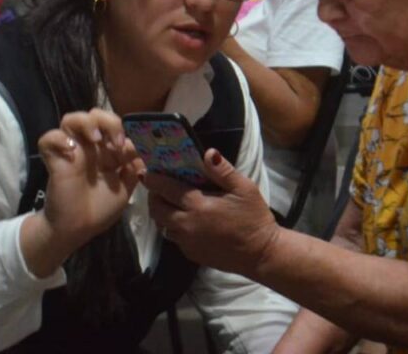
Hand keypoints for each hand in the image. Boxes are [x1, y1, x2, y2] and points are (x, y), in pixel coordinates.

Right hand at [37, 109, 145, 253]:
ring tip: (95, 139)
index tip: (131, 148)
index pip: (115, 127)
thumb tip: (143, 152)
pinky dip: (57, 139)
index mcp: (107, 151)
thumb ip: (133, 169)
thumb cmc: (100, 209)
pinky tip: (70, 152)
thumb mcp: (124, 189)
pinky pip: (47, 138)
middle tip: (115, 141)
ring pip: (70, 119)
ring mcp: (70, 151)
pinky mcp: (54, 159)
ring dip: (85, 122)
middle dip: (107, 121)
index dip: (125, 131)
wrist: (77, 228)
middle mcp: (89, 147)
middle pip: (94, 115)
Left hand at [145, 148, 279, 276]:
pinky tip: (186, 220)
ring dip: (162, 213)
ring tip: (170, 203)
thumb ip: (223, 171)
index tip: (146, 172)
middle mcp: (186, 224)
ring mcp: (187, 242)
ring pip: (162, 225)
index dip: (153, 179)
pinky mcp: (191, 254)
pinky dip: (173, 227)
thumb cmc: (254, 218)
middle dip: (153, 196)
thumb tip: (208, 152)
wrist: (261, 254)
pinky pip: (174, 237)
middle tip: (158, 187)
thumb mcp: (244, 189)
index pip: (165, 188)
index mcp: (198, 205)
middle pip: (156, 209)